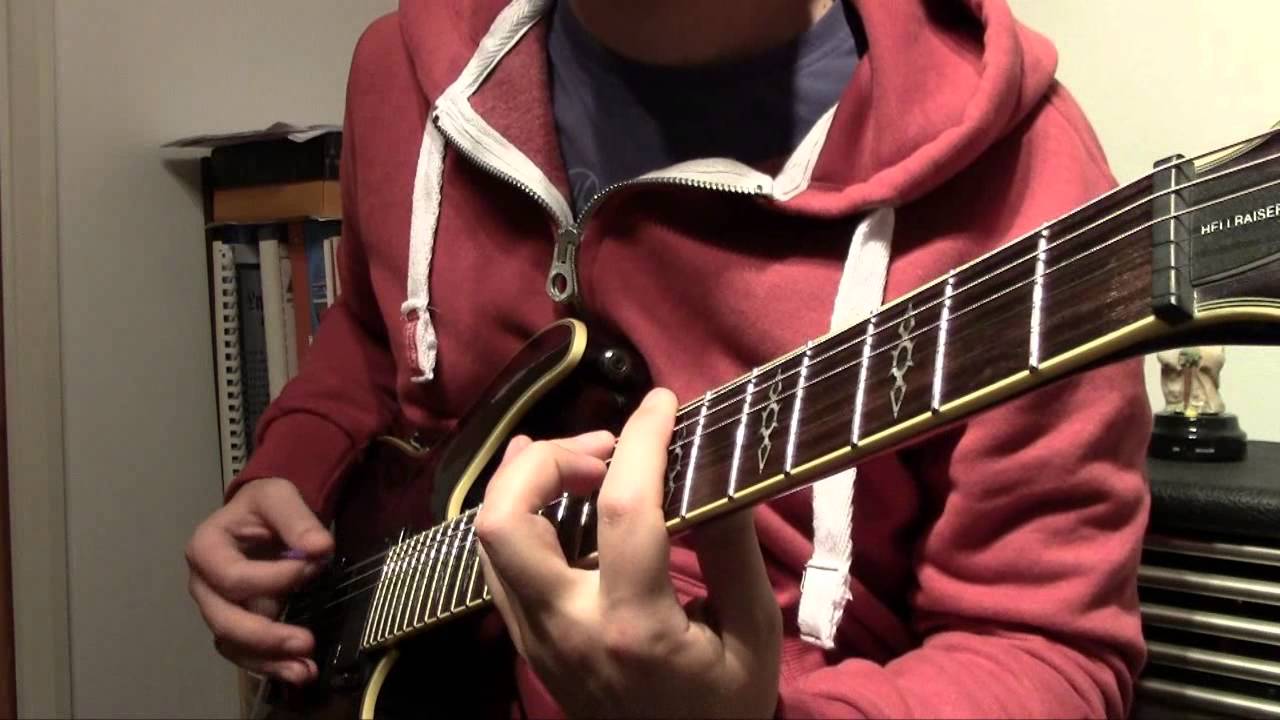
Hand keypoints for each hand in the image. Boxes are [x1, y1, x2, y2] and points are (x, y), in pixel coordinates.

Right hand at [186, 477, 333, 684]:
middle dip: (265, 636)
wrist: (261, 516)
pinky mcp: (235, 624)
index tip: (313, 568)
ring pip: (233, 644)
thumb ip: (298, 520)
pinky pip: (244, 652)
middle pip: (224, 620)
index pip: (233, 577)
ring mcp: (216, 608)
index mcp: (206, 548)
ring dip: (268, 661)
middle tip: (306, 642)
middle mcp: (203, 584)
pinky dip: (269, 666)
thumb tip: (320, 549)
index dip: (274, 579)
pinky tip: (298, 671)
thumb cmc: (263, 506)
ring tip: (305, 671)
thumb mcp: (280, 497)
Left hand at [475, 389, 782, 717]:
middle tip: (608, 448)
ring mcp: (535, 637)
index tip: (663, 401)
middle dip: (548, 458)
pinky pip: (497, 562)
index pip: (622, 506)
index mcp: (634, 626)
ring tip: (584, 460)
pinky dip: (520, 512)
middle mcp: (565, 628)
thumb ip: (733, 553)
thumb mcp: (753, 637)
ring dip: (527, 480)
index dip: (643, 438)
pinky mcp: (525, 641)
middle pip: (506, 519)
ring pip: (486, 537)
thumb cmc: (724, 709)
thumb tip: (716, 473)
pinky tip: (561, 498)